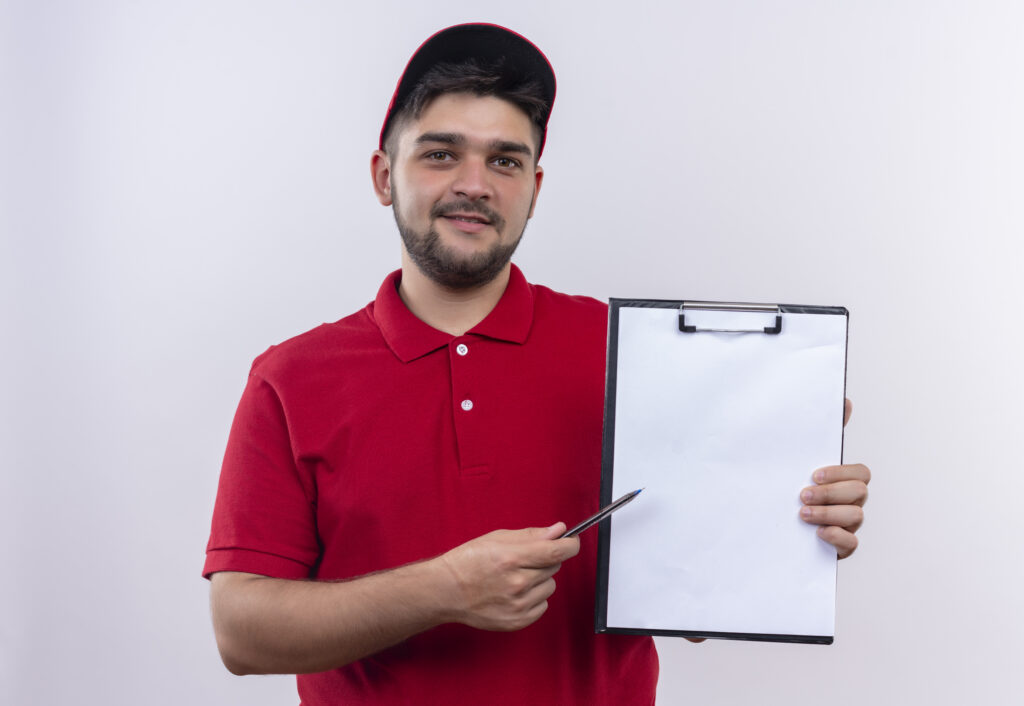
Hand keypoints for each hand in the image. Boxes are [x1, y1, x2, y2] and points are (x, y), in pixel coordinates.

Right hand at [438, 523, 579, 631]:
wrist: (446, 591)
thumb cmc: (469, 561)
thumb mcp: (497, 538)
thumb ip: (532, 535)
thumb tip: (559, 531)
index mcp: (512, 558)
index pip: (557, 552)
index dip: (570, 544)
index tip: (572, 541)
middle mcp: (517, 583)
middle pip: (553, 567)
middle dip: (544, 559)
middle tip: (523, 559)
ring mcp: (518, 605)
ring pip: (549, 586)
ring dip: (539, 580)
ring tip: (514, 578)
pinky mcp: (518, 621)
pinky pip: (542, 605)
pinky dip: (533, 597)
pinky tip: (513, 593)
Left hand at [799, 399, 870, 558]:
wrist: (769, 524)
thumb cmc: (790, 487)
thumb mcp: (800, 459)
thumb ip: (823, 433)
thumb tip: (844, 400)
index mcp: (844, 480)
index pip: (860, 472)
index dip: (840, 472)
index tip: (813, 474)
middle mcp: (851, 501)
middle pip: (859, 493)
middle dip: (830, 493)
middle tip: (802, 495)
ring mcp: (848, 524)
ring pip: (855, 517)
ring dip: (828, 514)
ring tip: (802, 514)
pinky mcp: (841, 546)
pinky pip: (851, 544)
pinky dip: (836, 537)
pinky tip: (817, 534)